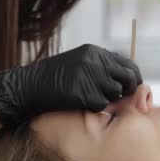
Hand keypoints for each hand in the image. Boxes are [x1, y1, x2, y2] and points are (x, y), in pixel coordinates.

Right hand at [0, 44, 141, 127]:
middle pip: (127, 77)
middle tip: (121, 98)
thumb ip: (100, 68)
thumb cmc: (52, 79)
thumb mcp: (78, 64)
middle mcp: (94, 61)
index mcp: (94, 52)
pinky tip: (82, 104)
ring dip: (109, 100)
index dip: (132, 78)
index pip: (127, 64)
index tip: (131, 88)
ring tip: (92, 99)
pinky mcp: (82, 93)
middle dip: (127, 90)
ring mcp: (89, 76)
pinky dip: (95, 108)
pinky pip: (101, 105)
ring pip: (115, 93)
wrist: (27, 87)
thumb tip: (126, 80)